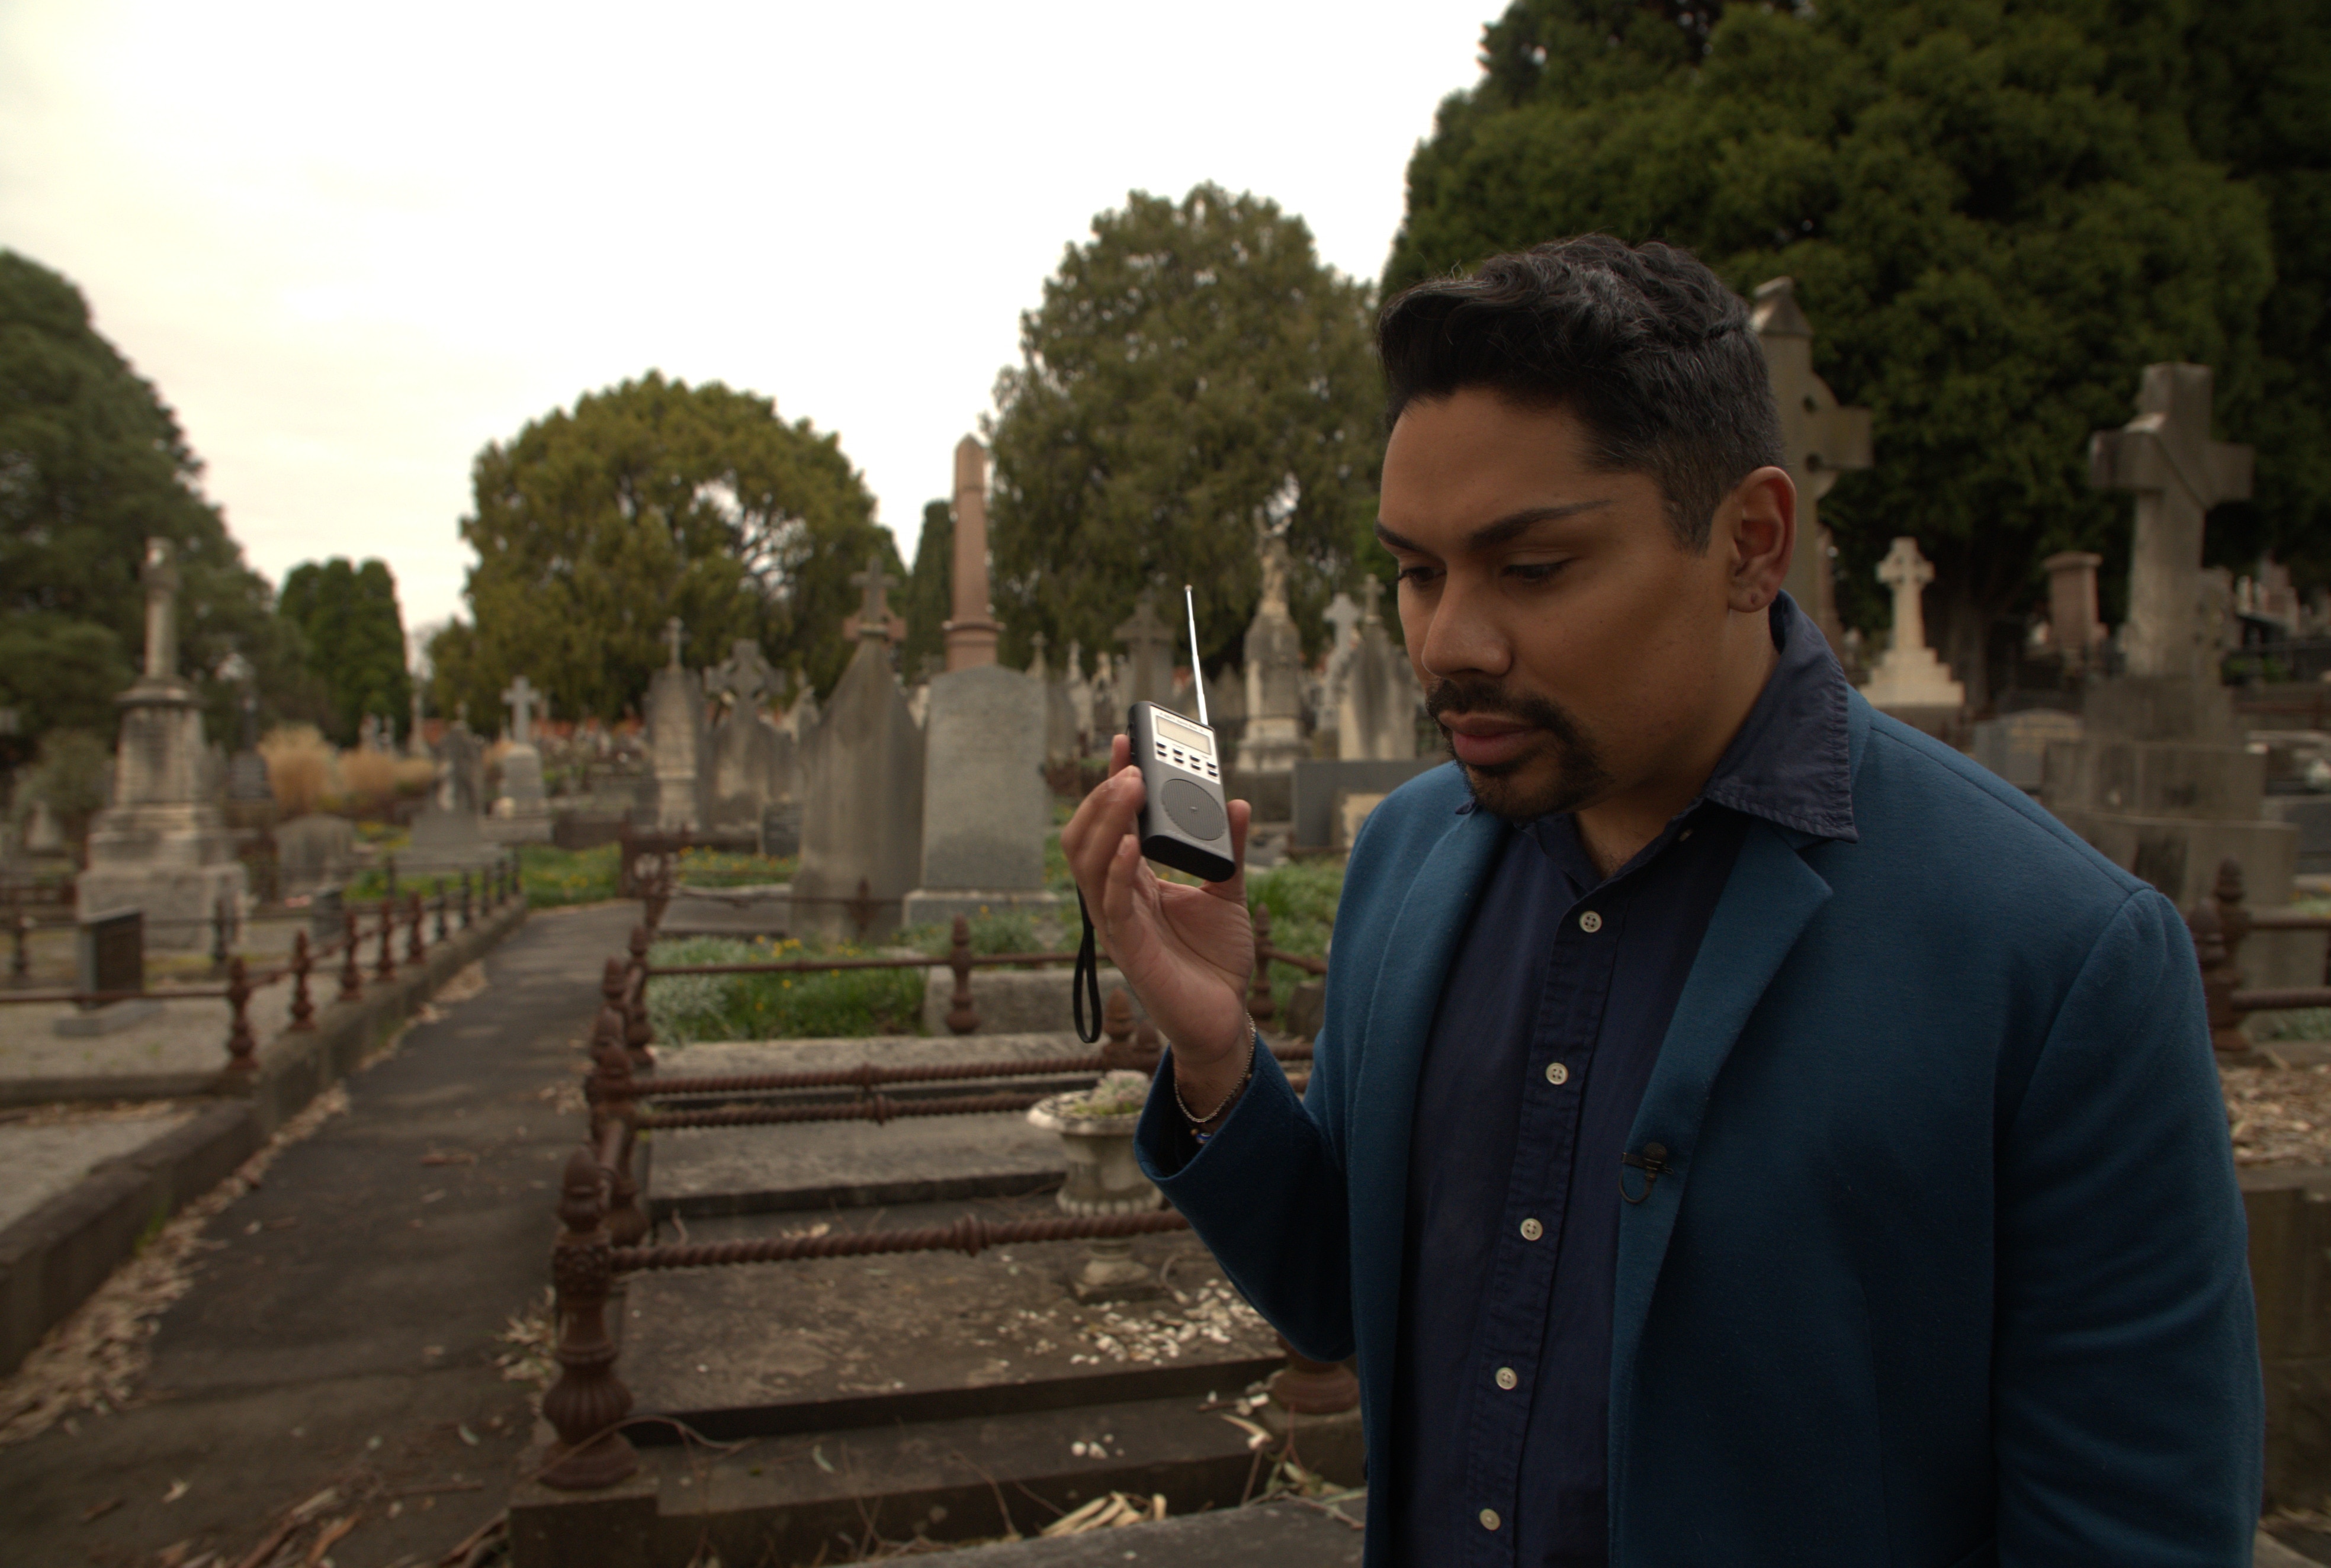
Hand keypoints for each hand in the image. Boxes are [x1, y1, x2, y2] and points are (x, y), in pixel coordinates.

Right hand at [1060, 734, 1253, 1109]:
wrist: (1225, 1020)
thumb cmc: (1216, 963)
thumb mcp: (1228, 895)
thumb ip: (1228, 852)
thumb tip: (1237, 804)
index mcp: (1135, 883)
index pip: (1111, 824)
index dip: (1113, 783)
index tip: (1125, 743)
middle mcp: (1119, 899)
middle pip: (1086, 837)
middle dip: (1102, 796)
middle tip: (1130, 764)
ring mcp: (1119, 925)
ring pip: (1088, 863)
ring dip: (1106, 820)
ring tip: (1129, 787)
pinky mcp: (1131, 950)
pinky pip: (1111, 904)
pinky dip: (1116, 870)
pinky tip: (1131, 843)